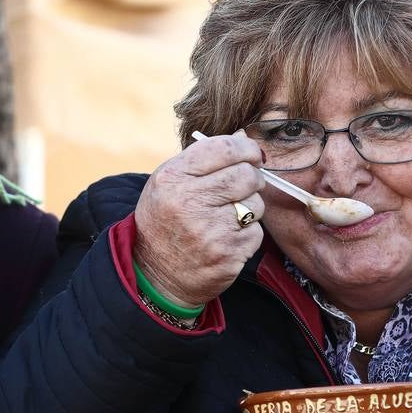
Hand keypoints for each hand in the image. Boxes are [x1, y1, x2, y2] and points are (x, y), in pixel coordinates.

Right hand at [132, 130, 265, 307]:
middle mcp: (189, 201)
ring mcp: (209, 230)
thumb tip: (244, 137)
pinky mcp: (226, 254)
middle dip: (252, 179)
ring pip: (255, 204)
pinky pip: (256, 233)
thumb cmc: (166, 220)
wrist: (155, 274)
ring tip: (226, 217)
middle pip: (246, 175)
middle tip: (242, 187)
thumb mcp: (169, 183)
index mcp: (173, 177)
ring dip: (249, 209)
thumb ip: (203, 158)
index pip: (224, 148)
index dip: (246, 148)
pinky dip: (247, 235)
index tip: (252, 155)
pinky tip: (226, 239)